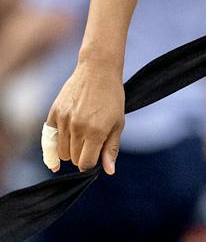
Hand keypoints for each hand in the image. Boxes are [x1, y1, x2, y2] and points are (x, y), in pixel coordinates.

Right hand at [45, 59, 125, 173]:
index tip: (95, 157)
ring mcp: (63, 120)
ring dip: (70, 150)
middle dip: (82, 156)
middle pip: (73, 158)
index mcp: (96, 131)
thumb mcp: (118, 123)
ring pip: (61, 151)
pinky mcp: (53, 113)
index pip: (85, 163)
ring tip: (82, 137)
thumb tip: (109, 171)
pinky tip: (62, 143)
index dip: (90, 165)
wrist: (98, 70)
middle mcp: (77, 127)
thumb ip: (111, 148)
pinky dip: (56, 143)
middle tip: (92, 143)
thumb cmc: (112, 97)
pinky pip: (49, 139)